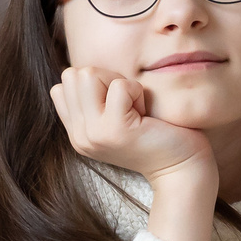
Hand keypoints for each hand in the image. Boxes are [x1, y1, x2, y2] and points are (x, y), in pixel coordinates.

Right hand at [52, 66, 217, 240]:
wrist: (179, 168)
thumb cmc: (153, 135)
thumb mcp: (113, 120)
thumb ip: (93, 102)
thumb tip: (82, 71)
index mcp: (76, 131)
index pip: (61, 86)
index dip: (93, 84)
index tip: (117, 104)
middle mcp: (79, 135)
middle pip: (73, 75)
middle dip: (105, 78)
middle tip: (128, 103)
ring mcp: (94, 133)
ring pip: (89, 75)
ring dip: (119, 83)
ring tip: (135, 108)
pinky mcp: (115, 129)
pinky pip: (119, 86)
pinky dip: (137, 91)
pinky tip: (145, 113)